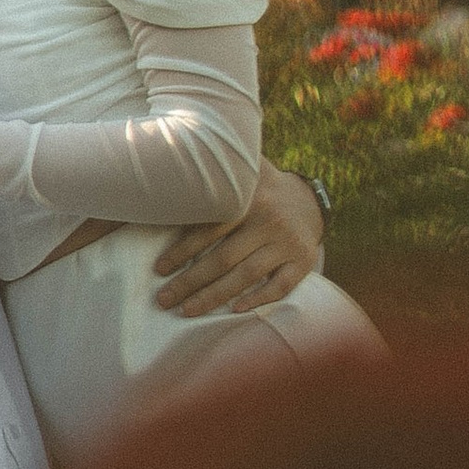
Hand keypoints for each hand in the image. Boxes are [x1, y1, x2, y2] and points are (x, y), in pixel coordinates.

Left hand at [154, 164, 322, 317]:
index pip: (209, 229)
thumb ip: (217, 169)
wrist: (309, 199)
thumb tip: (177, 157)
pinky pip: (281, 286)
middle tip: (164, 299)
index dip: (182, 251)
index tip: (159, 269)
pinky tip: (234, 310)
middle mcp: (269, 221)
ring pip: (247, 276)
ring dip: (214, 296)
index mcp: (249, 199)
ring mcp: (287, 243)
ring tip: (187, 310)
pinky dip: (259, 299)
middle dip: (190, 281)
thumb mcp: (243, 172)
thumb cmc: (261, 188)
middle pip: (224, 259)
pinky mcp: (304, 261)